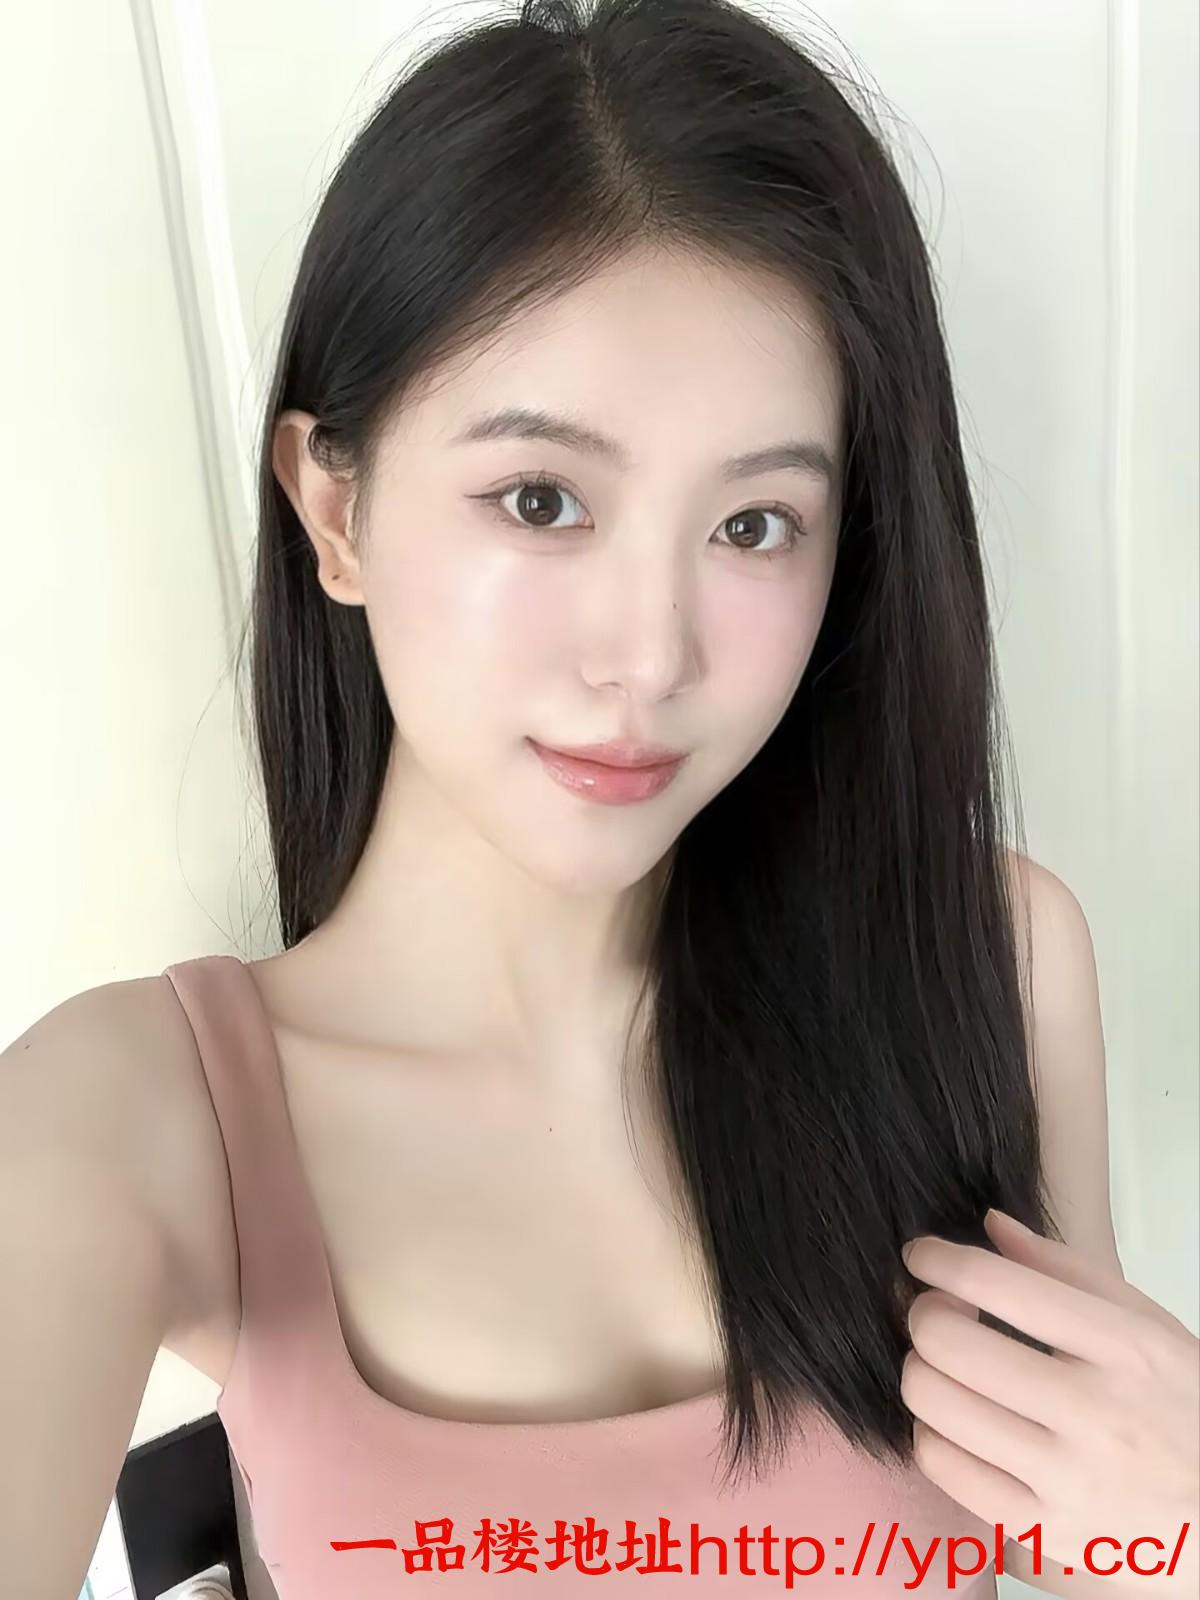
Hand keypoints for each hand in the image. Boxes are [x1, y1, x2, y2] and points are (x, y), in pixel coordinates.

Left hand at [900, 1208, 1198, 1596]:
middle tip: (937, 1314)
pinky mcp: (1044, 1533)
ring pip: (933, 1403)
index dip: (939, 1260)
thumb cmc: (1184, 1410)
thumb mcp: (1150, 1328)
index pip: (1000, 1286)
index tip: (921, 1255)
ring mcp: (1066, 1480)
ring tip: (943, 1366)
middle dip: (924, 1314)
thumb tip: (992, 1224)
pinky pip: (943, 1468)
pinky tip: (955, 1421)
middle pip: (948, 1343)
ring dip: (922, 1370)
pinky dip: (932, 1432)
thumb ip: (1067, 1270)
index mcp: (1124, 1349)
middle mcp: (1093, 1414)